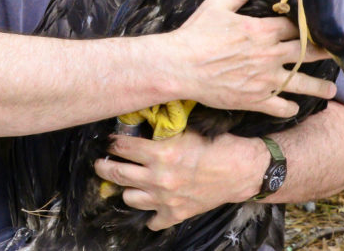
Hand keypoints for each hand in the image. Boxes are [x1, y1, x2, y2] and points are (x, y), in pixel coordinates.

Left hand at [94, 129, 262, 229]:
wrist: (242, 170)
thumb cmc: (217, 144)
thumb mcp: (187, 130)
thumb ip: (163, 130)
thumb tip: (141, 122)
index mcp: (161, 153)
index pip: (123, 147)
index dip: (113, 142)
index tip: (110, 141)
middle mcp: (159, 177)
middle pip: (117, 173)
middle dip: (104, 167)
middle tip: (100, 163)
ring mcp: (166, 199)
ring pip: (129, 198)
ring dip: (126, 189)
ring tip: (127, 182)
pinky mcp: (176, 214)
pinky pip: (153, 221)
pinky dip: (150, 215)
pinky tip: (152, 205)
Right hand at [168, 0, 336, 117]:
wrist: (180, 66)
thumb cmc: (196, 34)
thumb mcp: (217, 6)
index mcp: (262, 30)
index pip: (295, 27)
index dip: (308, 27)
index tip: (319, 28)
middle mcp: (269, 55)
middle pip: (306, 53)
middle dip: (324, 53)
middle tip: (337, 55)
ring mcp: (264, 79)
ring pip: (300, 83)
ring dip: (318, 87)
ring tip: (331, 91)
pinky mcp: (254, 99)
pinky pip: (279, 106)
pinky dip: (288, 107)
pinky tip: (294, 107)